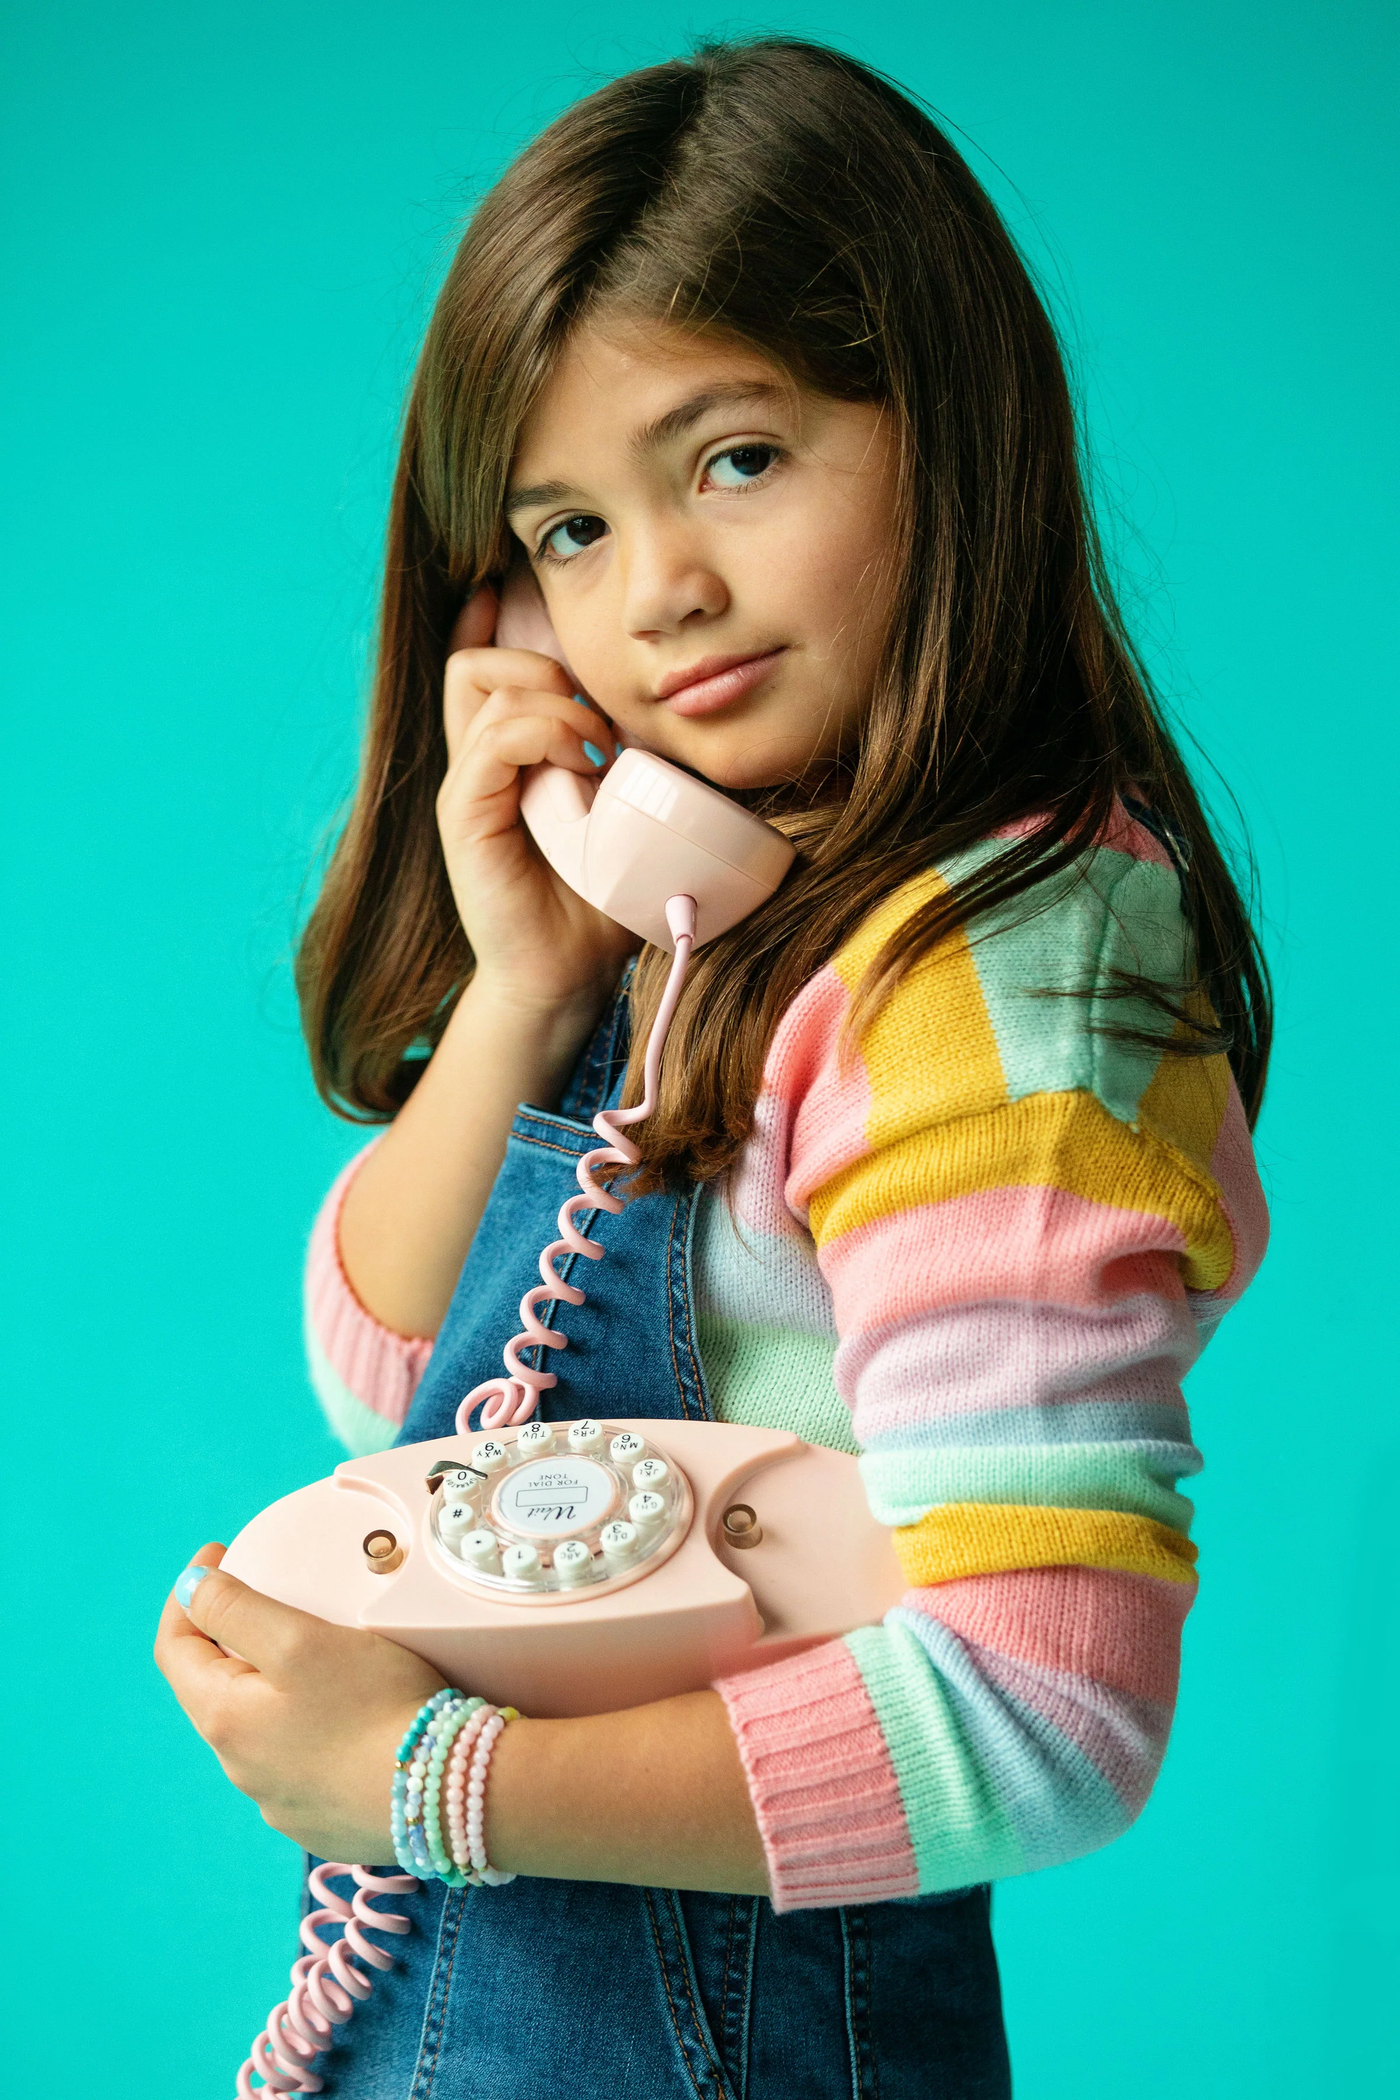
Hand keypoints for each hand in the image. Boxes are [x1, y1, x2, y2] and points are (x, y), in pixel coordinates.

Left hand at [154, 1546, 443, 1861]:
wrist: (445, 1792)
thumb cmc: (375, 1708)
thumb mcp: (300, 1640)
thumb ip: (236, 1609)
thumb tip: (190, 1588)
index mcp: (224, 1721)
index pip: (175, 1650)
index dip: (187, 1595)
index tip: (217, 1554)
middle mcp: (242, 1770)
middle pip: (215, 1688)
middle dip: (231, 1639)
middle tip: (268, 1597)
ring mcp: (281, 1801)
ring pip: (259, 1727)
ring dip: (272, 1686)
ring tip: (315, 1653)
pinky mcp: (321, 1818)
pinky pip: (298, 1762)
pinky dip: (308, 1727)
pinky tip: (346, 1713)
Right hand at [437, 587, 637, 1015]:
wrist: (568, 975)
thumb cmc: (603, 899)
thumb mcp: (632, 811)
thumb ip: (636, 760)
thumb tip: (687, 706)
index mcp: (507, 757)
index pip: (480, 665)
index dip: (494, 621)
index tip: (513, 588)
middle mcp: (478, 763)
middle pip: (475, 661)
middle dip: (541, 660)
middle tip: (599, 717)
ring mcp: (469, 786)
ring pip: (486, 685)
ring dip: (556, 699)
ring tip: (598, 748)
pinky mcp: (466, 815)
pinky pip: (494, 739)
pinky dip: (543, 734)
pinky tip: (583, 766)